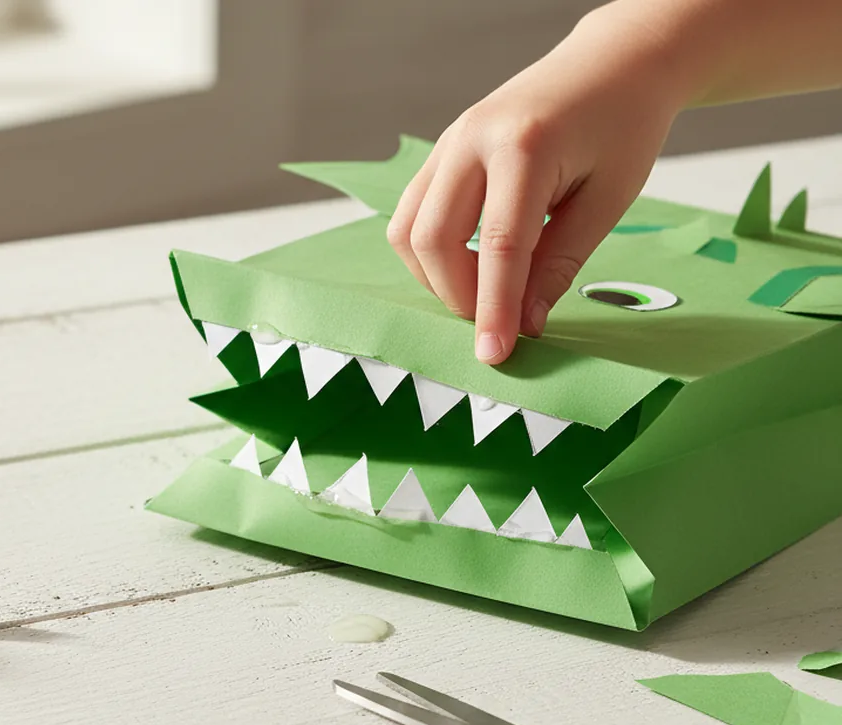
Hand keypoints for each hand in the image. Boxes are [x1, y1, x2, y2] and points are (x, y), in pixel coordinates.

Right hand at [387, 6, 686, 363]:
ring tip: (484, 292)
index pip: (499, 246)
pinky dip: (432, 252)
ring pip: (409, 231)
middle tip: (497, 323)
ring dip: (437, 277)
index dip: (493, 308)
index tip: (494, 355)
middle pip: (435, 240)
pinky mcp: (442, 150)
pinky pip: (412, 214)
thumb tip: (524, 324)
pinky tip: (470, 263)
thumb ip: (560, 263)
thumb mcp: (608, 200)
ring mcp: (450, 141)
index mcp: (527, 146)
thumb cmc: (623, 126)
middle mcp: (474, 138)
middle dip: (459, 296)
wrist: (614, 62)